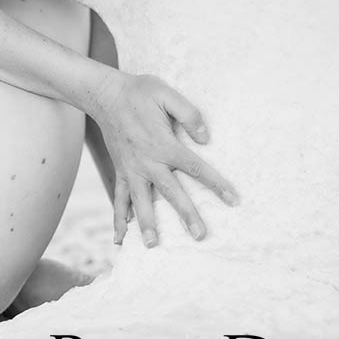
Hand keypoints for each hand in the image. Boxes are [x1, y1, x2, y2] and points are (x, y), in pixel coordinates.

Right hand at [91, 73, 237, 246]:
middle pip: (170, 192)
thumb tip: (205, 138)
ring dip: (146, 224)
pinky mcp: (120, 170)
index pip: (195, 168)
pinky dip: (119, 218)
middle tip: (200, 236)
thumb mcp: (166, 93)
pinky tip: (121, 238)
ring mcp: (131, 169)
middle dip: (186, 214)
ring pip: (140, 202)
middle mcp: (147, 161)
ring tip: (152, 246)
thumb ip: (189, 114)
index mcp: (163, 144)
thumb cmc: (139, 92)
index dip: (216, 184)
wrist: (105, 95)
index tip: (233, 200)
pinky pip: (118, 198)